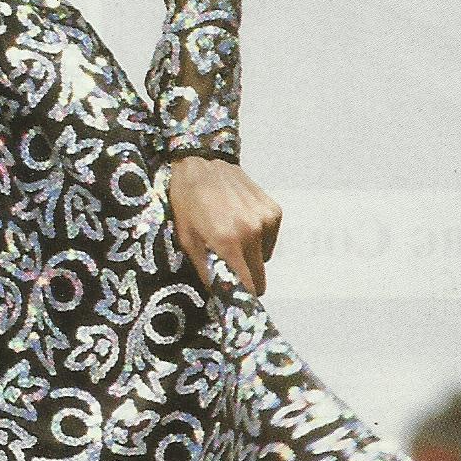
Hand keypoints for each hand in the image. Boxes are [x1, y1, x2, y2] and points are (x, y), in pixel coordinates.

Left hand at [166, 153, 282, 295]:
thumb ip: (206, 270)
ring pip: (264, 260)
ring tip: (231, 237)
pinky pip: (269, 241)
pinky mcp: (274, 211)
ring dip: (250, 257)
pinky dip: (258, 240)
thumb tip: (220, 295)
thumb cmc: (188, 202)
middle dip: (245, 279)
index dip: (240, 296)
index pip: (247, 287)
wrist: (203, 163)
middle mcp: (252, 232)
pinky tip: (242, 224)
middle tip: (228, 268)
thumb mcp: (187, 239)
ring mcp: (266, 221)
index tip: (233, 297)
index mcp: (228, 242)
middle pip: (260, 278)